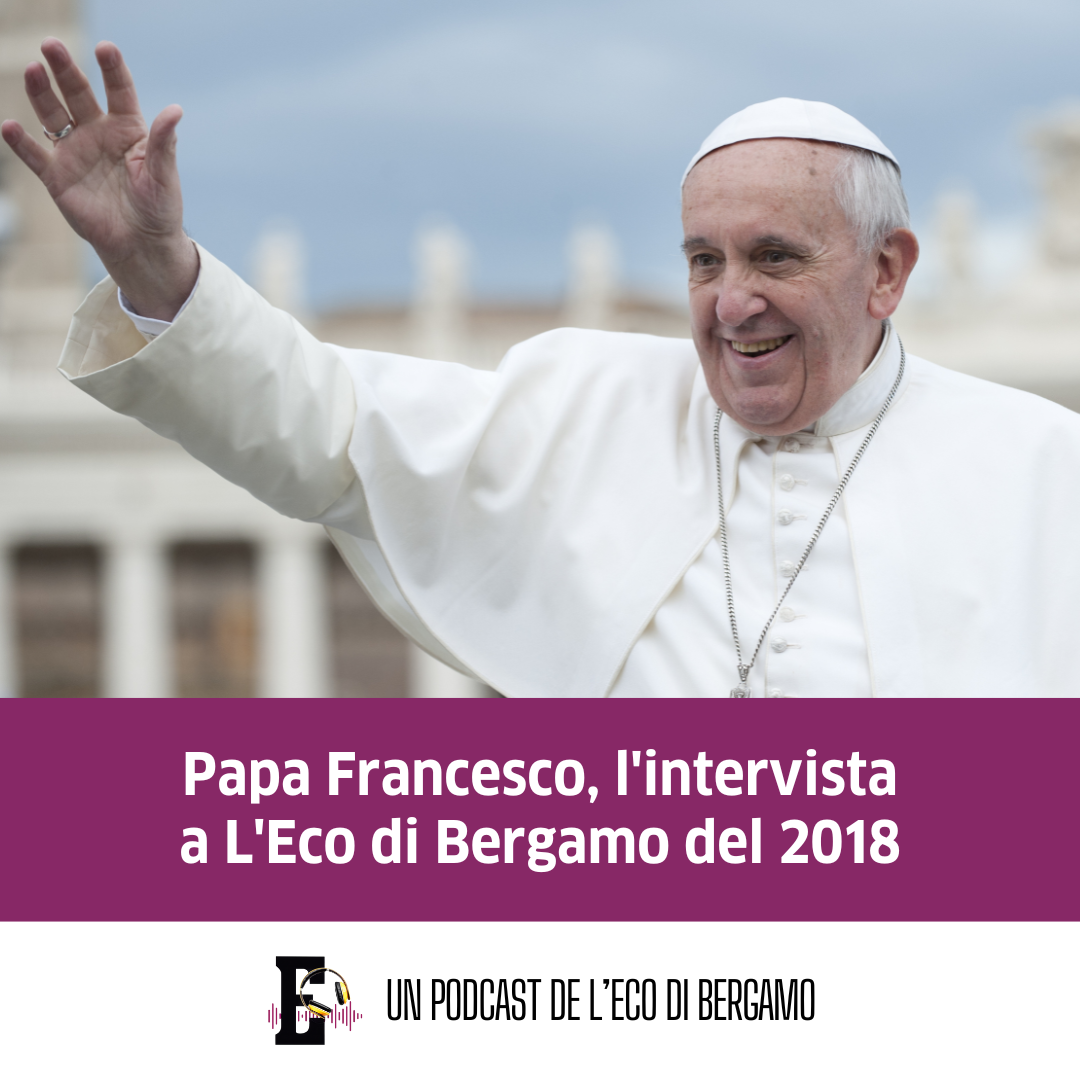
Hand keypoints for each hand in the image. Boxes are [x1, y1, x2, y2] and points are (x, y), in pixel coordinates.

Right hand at [1, 38, 197, 320]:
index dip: (112, 69)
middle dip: (65, 70)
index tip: (106, 48)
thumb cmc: (159, 209)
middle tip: (51, 46)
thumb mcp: (164, 175)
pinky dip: (21, 142)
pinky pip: (35, 155)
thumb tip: (175, 110)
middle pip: (78, 94)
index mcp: (128, 129)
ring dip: (41, 93)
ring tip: (32, 70)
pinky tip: (9, 126)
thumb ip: (164, 143)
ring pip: (53, 115)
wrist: (142, 244)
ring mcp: (75, 152)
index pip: (119, 91)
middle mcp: (98, 133)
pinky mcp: (58, 177)